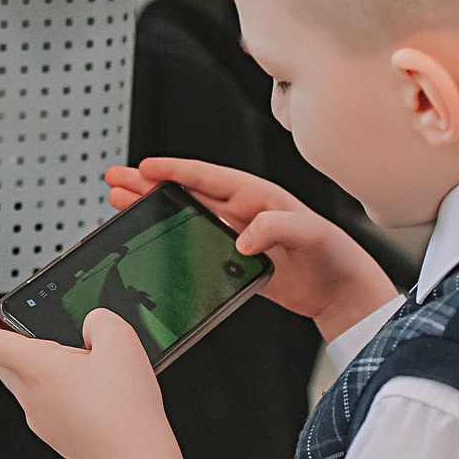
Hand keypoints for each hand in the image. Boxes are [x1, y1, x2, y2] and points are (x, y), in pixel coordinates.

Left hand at [0, 294, 192, 458]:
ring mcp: (40, 420)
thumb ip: (99, 318)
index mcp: (37, 370)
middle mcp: (31, 397)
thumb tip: (91, 324)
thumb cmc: (127, 410)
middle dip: (7, 336)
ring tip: (74, 355)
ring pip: (24, 382)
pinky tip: (87, 386)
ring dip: (36, 363)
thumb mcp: (121, 339)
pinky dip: (54, 387)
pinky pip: (43, 403)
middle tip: (27, 322)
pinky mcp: (55, 435)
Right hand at [102, 156, 398, 343]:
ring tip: (119, 199)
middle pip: (186, 191)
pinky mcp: (234, 259)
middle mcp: (243, 211)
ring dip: (153, 206)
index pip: (209, 177)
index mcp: (259, 196)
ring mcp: (236, 234)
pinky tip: (151, 235)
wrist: (343, 291)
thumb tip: (245, 237)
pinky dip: (170, 236)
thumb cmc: (334, 257)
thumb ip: (279, 228)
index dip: (176, 171)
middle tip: (115, 178)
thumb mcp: (311, 236)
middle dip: (149, 184)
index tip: (146, 166)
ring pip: (184, 214)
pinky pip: (194, 241)